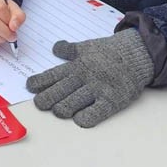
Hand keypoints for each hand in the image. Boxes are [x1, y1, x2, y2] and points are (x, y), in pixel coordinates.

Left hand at [26, 28, 153, 127]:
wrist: (136, 54)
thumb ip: (69, 50)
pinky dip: (86, 117)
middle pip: (59, 91)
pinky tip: (79, 119)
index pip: (53, 75)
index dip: (40, 82)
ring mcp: (97, 89)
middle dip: (47, 98)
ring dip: (62, 108)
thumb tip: (55, 49)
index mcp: (76, 65)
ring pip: (73, 102)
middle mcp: (84, 77)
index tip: (30, 87)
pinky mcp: (112, 100)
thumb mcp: (86, 47)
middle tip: (39, 103)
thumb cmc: (109, 52)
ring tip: (57, 111)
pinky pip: (96, 112)